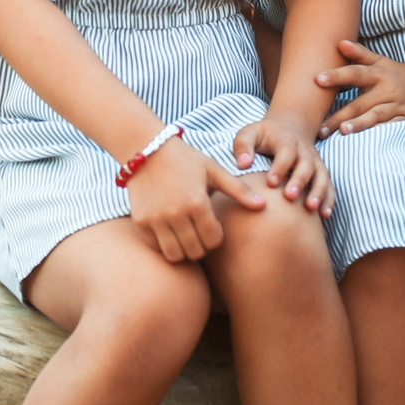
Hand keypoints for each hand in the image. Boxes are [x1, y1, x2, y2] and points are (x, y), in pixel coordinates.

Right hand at [126, 133, 262, 262]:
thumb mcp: (214, 171)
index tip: (213, 227)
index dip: (216, 238)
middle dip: (201, 246)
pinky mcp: (141, 221)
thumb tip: (263, 206)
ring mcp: (156, 219)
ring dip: (183, 250)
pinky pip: (156, 246)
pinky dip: (164, 243)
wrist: (146, 149)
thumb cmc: (185, 159)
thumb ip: (239, 190)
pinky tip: (169, 229)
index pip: (213, 241)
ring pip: (175, 255)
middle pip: (195, 252)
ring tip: (185, 235)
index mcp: (197, 202)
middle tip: (199, 233)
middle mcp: (175, 214)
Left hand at [231, 115, 333, 215]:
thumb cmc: (264, 136)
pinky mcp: (321, 173)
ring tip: (311, 208)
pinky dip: (329, 199)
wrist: (290, 128)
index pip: (286, 152)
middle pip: (306, 165)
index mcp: (286, 140)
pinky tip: (325, 215)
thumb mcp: (249, 133)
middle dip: (299, 180)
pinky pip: (329, 186)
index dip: (280, 167)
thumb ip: (243, 146)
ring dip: (318, 191)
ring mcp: (315, 162)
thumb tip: (242, 165)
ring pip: (322, 175)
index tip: (271, 183)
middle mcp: (304, 151)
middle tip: (290, 197)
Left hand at [317, 40, 404, 135]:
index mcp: (377, 74)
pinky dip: (379, 134)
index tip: (317, 79)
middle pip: (360, 103)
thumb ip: (359, 53)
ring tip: (342, 132)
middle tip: (320, 126)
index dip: (337, 76)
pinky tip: (364, 141)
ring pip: (375, 117)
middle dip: (339, 116)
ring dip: (359, 125)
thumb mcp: (378, 60)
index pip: (355, 73)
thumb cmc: (392, 73)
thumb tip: (339, 43)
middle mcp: (386, 90)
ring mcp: (396, 106)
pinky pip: (391, 128)